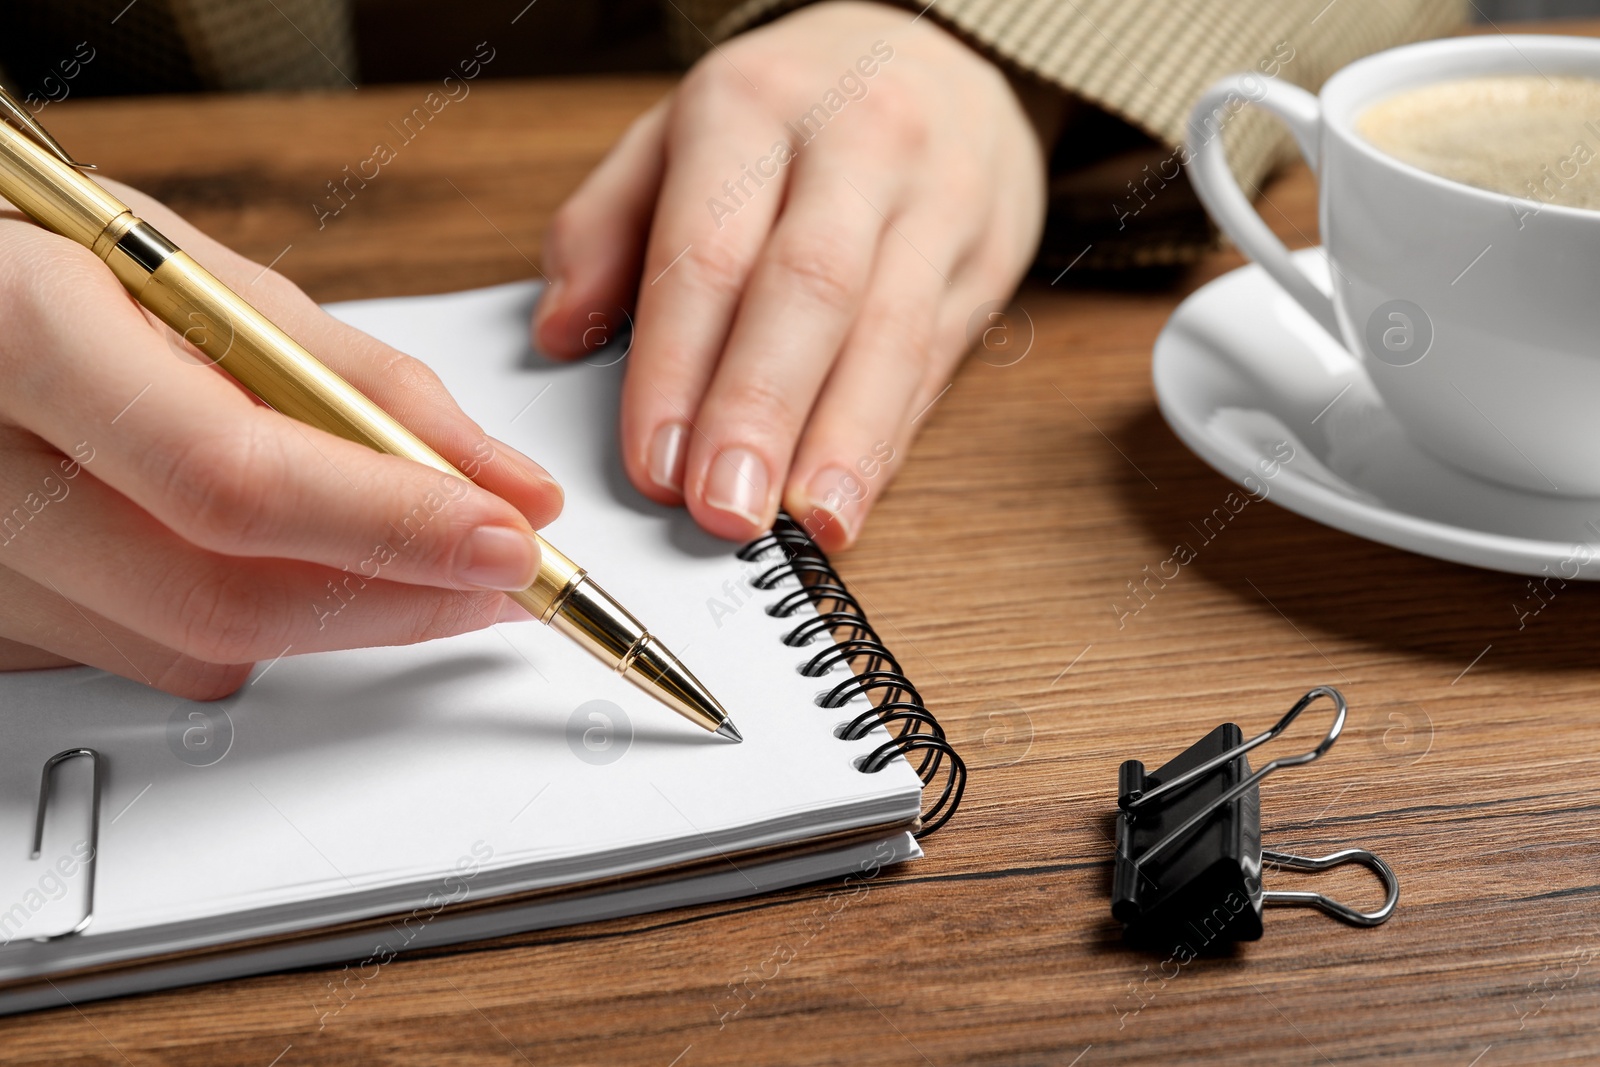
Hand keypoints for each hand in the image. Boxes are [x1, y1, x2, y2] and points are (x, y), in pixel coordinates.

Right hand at [0, 181, 562, 698]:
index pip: (233, 476)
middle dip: (399, 596)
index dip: (393, 522)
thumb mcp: (189, 274)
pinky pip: (145, 654)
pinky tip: (264, 551)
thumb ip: (354, 380)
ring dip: (334, 612)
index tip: (509, 535)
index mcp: (16, 332)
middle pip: (222, 598)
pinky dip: (242, 612)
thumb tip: (499, 480)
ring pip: (194, 649)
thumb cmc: (29, 260)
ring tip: (397, 546)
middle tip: (499, 571)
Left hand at [533, 0, 1049, 548]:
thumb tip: (558, 332)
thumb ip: (606, 226)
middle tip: (723, 511)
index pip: (708, 250)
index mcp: (753, 105)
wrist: (944, 53)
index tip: (654, 463)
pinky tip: (853, 494)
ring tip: (806, 523)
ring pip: (892, 332)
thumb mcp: (677, 130)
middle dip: (761, 411)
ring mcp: (936, 197)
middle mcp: (855, 142)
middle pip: (808, 289)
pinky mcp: (988, 255)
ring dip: (844, 441)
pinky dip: (891, 436)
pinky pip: (936, 356)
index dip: (677, 367)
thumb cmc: (793, 108)